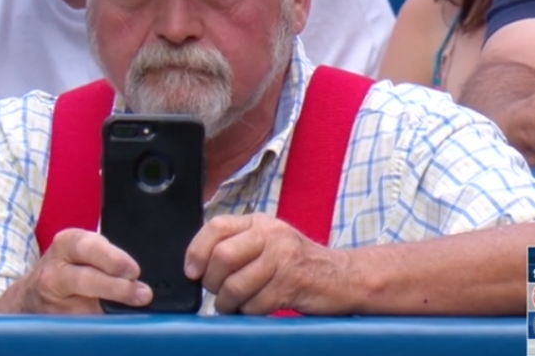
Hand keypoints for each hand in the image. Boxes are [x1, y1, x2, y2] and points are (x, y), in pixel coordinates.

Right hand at [17, 229, 151, 313]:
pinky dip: (101, 321)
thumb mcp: (83, 248)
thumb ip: (108, 255)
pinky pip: (83, 322)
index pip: (88, 247)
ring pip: (84, 306)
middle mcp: (55, 271)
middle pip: (85, 279)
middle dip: (116, 287)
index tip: (134, 271)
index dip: (113, 259)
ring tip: (132, 309)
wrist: (34, 293)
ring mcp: (53, 300)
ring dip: (111, 309)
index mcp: (66, 244)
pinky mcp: (55, 321)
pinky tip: (113, 318)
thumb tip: (140, 274)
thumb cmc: (70, 265)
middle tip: (142, 293)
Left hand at [184, 214, 351, 314]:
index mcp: (259, 222)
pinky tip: (256, 308)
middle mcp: (271, 234)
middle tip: (219, 293)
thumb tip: (197, 263)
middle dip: (213, 283)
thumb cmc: (298, 264)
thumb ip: (237, 245)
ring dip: (228, 304)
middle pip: (222, 257)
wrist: (343, 277)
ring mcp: (283, 257)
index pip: (216, 226)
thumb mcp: (268, 243)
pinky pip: (255, 304)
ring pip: (236, 285)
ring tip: (235, 306)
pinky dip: (250, 312)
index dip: (196, 251)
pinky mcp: (292, 283)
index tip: (191, 272)